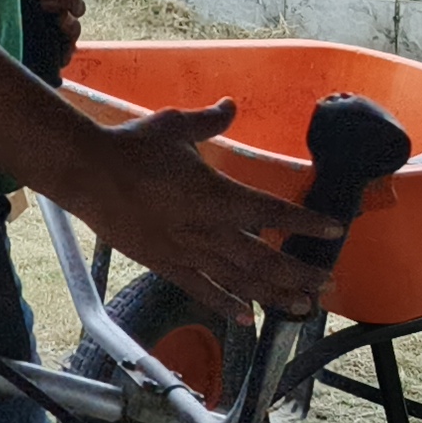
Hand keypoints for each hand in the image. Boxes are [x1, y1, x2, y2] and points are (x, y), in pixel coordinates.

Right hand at [53, 104, 333, 322]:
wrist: (87, 173)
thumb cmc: (132, 147)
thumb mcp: (174, 126)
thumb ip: (208, 121)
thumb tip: (230, 105)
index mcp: (217, 193)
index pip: (272, 210)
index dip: (306, 221)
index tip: (334, 230)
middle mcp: (208, 228)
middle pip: (264, 257)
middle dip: (300, 273)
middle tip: (327, 285)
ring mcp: (187, 251)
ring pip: (240, 280)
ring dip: (274, 294)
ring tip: (302, 307)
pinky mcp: (165, 263)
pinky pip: (201, 289)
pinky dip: (225, 305)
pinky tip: (246, 317)